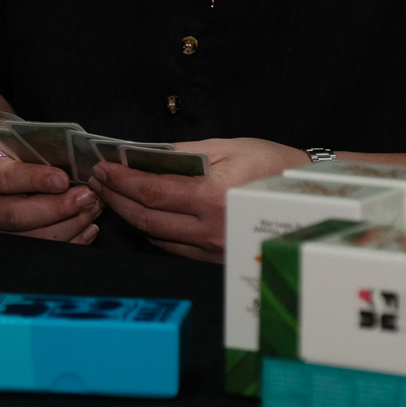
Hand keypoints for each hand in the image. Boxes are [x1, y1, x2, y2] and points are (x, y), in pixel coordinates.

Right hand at [0, 129, 100, 243]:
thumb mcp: (15, 142)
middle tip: (87, 197)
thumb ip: (39, 152)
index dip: (34, 180)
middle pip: (15, 216)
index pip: (4, 179)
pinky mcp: (6, 246)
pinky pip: (40, 252)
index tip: (63, 180)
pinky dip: (70, 242)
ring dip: (68, 226)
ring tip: (92, 209)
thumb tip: (79, 162)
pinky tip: (88, 228)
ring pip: (29, 239)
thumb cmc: (9, 152)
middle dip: (57, 209)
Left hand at [88, 138, 305, 262]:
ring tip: (113, 193)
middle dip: (116, 198)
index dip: (122, 181)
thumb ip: (184, 153)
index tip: (103, 167)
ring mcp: (213, 249)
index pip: (153, 193)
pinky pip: (174, 247)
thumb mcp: (228, 147)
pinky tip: (141, 213)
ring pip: (156, 237)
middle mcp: (210, 230)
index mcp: (213, 198)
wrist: (306, 196)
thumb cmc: (271, 164)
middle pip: (146, 219)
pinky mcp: (216, 258)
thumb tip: (145, 155)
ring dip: (129, 215)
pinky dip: (152, 230)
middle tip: (99, 180)